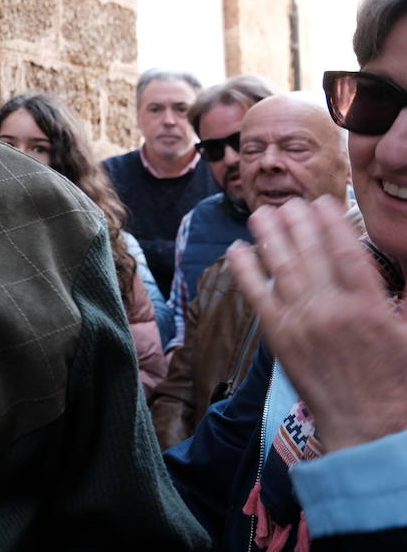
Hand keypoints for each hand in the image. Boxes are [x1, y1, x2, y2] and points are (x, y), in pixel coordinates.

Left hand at [228, 194, 406, 452]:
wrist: (369, 426)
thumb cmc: (397, 381)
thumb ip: (401, 298)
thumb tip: (396, 265)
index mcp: (369, 305)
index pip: (345, 249)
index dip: (330, 221)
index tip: (322, 202)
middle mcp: (332, 307)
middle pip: (308, 250)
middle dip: (296, 220)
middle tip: (288, 201)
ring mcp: (301, 321)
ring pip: (281, 266)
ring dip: (268, 235)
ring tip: (261, 213)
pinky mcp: (278, 336)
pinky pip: (256, 294)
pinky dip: (246, 269)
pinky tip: (237, 249)